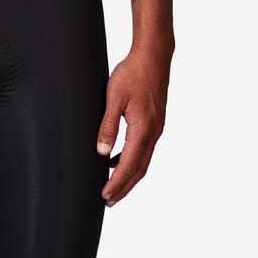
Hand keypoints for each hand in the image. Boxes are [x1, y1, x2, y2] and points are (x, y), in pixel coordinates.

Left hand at [96, 44, 171, 206]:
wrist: (154, 56)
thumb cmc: (133, 72)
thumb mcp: (115, 97)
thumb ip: (108, 125)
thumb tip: (101, 151)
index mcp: (143, 129)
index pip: (129, 165)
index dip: (116, 183)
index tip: (105, 195)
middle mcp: (153, 133)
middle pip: (139, 169)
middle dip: (124, 187)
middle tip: (109, 200)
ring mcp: (156, 128)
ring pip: (143, 161)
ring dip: (129, 175)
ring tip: (113, 185)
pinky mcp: (155, 122)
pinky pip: (144, 149)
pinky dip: (132, 160)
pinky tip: (118, 158)